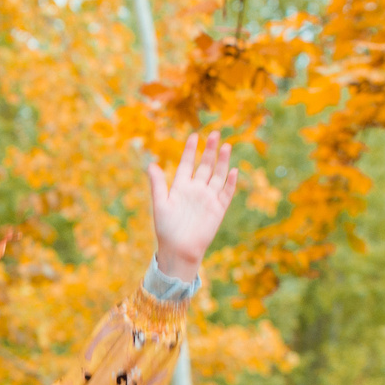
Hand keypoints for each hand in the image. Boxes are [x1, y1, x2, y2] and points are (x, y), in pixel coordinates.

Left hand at [147, 132, 240, 283]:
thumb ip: (157, 184)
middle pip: (205, 166)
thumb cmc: (166, 229)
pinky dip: (230, 183)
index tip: (195, 135)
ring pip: (218, 176)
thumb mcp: (160, 204)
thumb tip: (150, 164)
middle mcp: (196, 190)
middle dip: (210, 150)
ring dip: (222, 162)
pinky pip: (226, 193)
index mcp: (180, 187)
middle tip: (216, 134)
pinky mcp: (218, 209)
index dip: (191, 150)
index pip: (187, 164)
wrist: (179, 250)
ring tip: (226, 146)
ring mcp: (208, 198)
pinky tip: (233, 171)